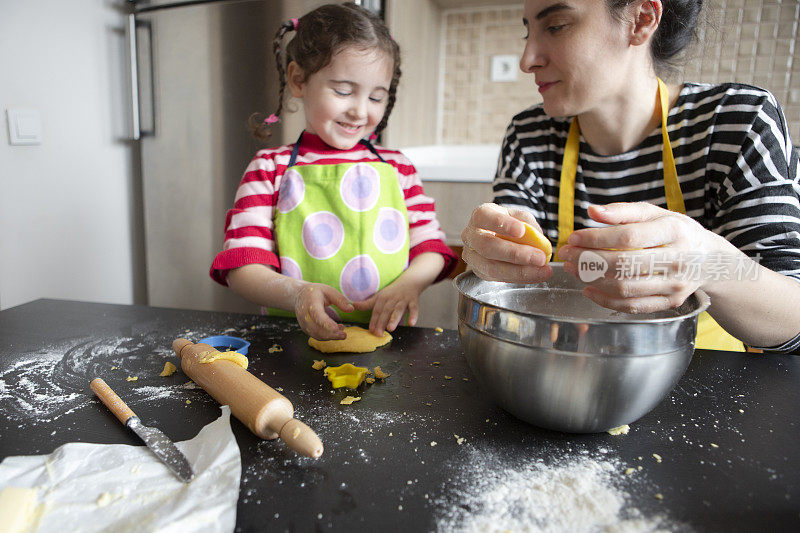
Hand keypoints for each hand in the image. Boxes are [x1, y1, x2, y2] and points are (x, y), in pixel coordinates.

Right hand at [294, 282, 353, 339]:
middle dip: (331, 334)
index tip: (336, 328)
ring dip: (330, 336)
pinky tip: (336, 331)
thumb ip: (340, 300)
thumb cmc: (314, 292)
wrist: (297, 295)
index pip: (317, 315)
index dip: (326, 323)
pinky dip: (327, 336)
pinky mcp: (305, 329)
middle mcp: (305, 315)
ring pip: (317, 334)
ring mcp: (304, 323)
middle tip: (344, 335)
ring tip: (342, 332)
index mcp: (311, 303)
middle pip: (317, 328)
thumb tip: (351, 309)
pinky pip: (316, 336)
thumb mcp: (328, 290)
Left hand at [352, 276, 423, 335]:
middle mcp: (392, 299)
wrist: (410, 281)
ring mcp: (403, 300)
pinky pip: (414, 309)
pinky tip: (411, 324)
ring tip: (390, 329)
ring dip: (394, 319)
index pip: (377, 310)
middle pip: (386, 312)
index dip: (373, 320)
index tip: (371, 330)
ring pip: (398, 310)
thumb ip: (367, 303)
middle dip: (381, 323)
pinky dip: (414, 316)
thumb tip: (353, 306)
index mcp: (383, 298)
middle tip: (378, 334)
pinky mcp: (413, 301)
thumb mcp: (379, 296)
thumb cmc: (393, 292)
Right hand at [460, 203, 551, 282]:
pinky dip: (520, 278)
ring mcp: (472, 257)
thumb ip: (528, 223)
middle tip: (540, 257)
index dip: (502, 224)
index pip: (485, 218)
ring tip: (542, 270)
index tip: (521, 230)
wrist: (498, 235)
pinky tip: (535, 275)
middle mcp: (471, 236)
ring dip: (520, 271)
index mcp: (479, 216)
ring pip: (491, 268)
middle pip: (487, 247)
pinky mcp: (480, 272)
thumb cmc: (508, 224)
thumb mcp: (518, 216)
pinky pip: (499, 278)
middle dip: (515, 254)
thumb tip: (539, 240)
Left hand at [558, 202, 735, 312]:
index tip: (574, 238)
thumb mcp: (655, 214)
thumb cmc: (676, 233)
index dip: (596, 238)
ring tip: (573, 270)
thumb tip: (592, 211)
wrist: (709, 260)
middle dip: (588, 260)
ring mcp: (675, 285)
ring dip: (592, 280)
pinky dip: (605, 299)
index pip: (628, 237)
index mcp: (674, 231)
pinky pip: (632, 306)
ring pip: (625, 287)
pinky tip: (589, 288)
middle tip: (567, 255)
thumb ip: (622, 211)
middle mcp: (678, 260)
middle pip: (624, 265)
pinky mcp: (670, 303)